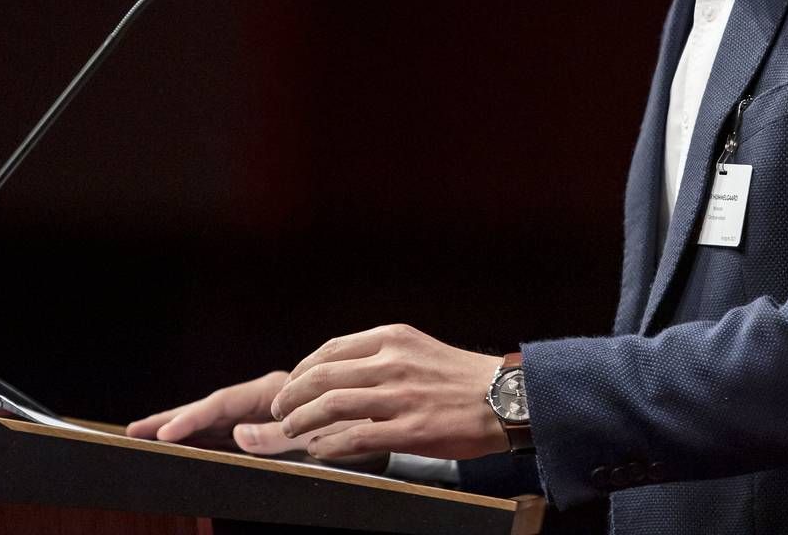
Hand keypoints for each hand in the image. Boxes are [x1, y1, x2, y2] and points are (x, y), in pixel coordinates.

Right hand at [126, 371, 385, 470]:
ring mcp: (270, 412)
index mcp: (282, 390)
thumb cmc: (366, 428)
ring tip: (147, 434)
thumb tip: (239, 436)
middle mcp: (271, 397)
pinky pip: (234, 430)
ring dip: (186, 426)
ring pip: (221, 419)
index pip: (227, 403)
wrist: (397, 422)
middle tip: (136, 431)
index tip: (167, 433)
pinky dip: (208, 435)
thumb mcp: (326, 436)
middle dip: (176, 418)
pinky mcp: (273, 429)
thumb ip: (284, 436)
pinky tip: (187, 441)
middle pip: (215, 408)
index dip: (194, 418)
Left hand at [270, 323, 505, 461]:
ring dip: (302, 421)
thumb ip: (380, 357)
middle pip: (322, 377)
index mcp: (393, 338)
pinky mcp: (411, 430)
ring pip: (331, 406)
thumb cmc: (462, 377)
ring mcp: (401, 397)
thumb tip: (337, 374)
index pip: (330, 350)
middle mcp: (393, 362)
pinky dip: (329, 445)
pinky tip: (320, 449)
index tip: (290, 385)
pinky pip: (355, 439)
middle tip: (281, 411)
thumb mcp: (418, 349)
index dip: (302, 370)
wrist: (507, 397)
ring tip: (292, 431)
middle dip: (291, 396)